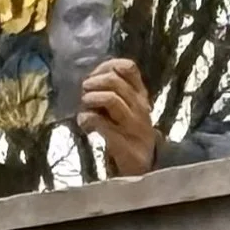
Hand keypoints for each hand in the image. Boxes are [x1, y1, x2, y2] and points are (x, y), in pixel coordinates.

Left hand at [77, 57, 158, 176]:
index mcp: (140, 94)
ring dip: (92, 98)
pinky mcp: (123, 142)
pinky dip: (89, 119)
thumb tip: (91, 81)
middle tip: (84, 89)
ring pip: (111, 99)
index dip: (108, 66)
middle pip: (115, 82)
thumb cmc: (131, 132)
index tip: (94, 75)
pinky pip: (103, 124)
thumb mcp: (129, 108)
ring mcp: (132, 123)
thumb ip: (116, 93)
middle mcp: (139, 105)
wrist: (144, 163)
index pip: (129, 68)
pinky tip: (84, 122)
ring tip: (84, 104)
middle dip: (95, 82)